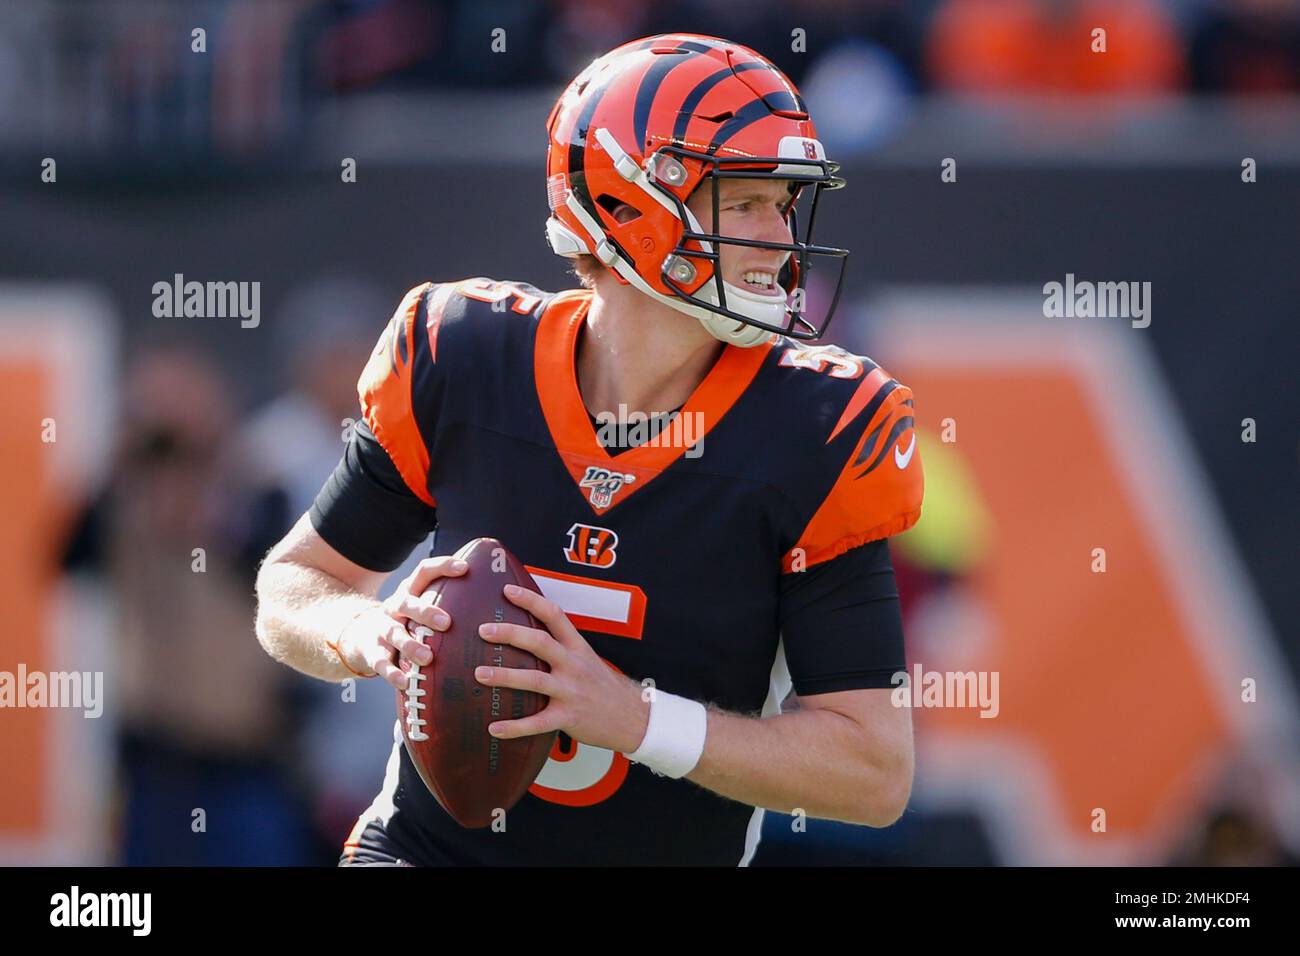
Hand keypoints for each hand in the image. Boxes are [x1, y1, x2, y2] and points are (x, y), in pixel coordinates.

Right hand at [337, 555, 467, 689]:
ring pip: (394, 634)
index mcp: (409, 591)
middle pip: (406, 604)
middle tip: (447, 622)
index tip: (466, 568)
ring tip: (428, 657)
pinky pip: (381, 663)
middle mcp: (394, 607)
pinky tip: (405, 681)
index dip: (443, 566)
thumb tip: (494, 592)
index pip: (424, 571)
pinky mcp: (372, 653)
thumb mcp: (419, 605)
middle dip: (425, 612)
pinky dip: (392, 673)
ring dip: (411, 646)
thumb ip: (446, 599)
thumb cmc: (406, 620)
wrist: (359, 635)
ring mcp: (381, 630)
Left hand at [472, 583, 650, 753]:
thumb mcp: (586, 658)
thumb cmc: (603, 686)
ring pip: (535, 680)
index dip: (531, 600)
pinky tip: (494, 728)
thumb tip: (525, 635)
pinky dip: (514, 727)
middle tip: (483, 630)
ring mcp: (571, 691)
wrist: (632, 717)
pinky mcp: (568, 717)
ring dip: (505, 676)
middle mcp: (573, 664)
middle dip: (510, 634)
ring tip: (479, 674)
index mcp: (577, 646)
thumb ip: (561, 648)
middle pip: (540, 642)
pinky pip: (537, 723)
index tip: (507, 590)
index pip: (554, 615)